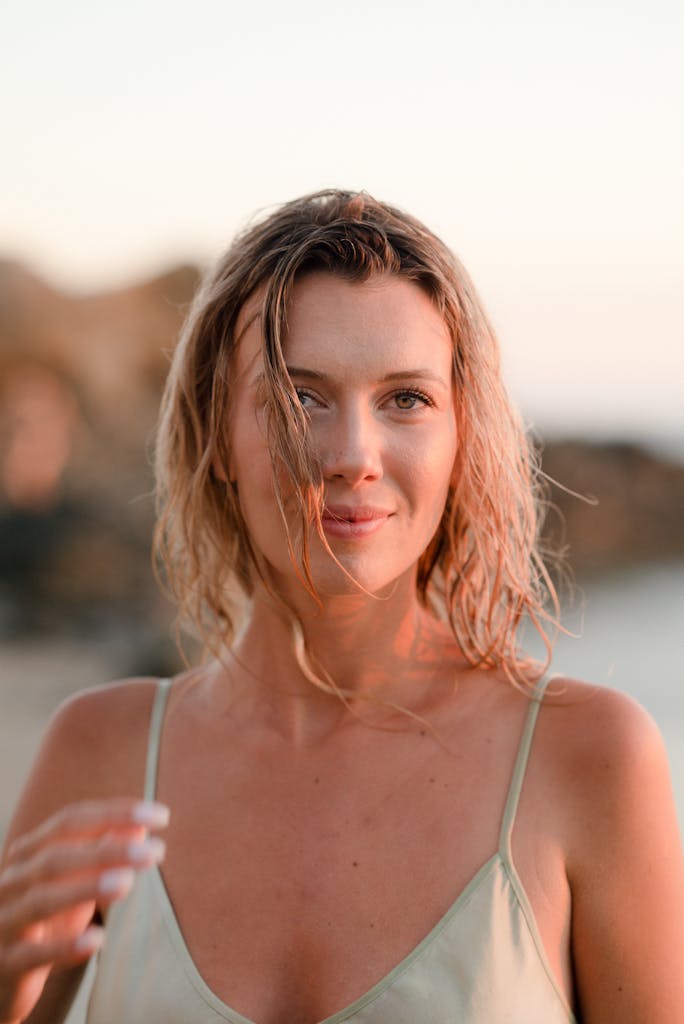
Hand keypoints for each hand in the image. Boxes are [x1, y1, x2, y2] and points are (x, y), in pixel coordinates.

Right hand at [0, 797, 168, 1023]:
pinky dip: (63, 947)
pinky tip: (96, 940)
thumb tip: (141, 829)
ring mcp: (4, 922)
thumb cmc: (44, 919)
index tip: (160, 816)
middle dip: (107, 851)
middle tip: (156, 851)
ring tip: (128, 882)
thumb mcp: (74, 882)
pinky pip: (31, 955)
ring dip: (86, 888)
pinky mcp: (4, 964)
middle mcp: (12, 881)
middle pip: (57, 857)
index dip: (114, 814)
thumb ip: (102, 853)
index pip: (70, 821)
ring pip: (41, 901)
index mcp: (29, 852)